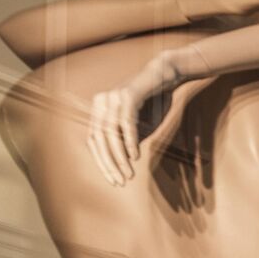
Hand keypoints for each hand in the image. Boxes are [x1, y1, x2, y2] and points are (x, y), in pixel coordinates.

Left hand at [86, 55, 181, 185]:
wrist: (165, 75)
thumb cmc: (153, 102)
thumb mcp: (138, 124)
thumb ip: (127, 139)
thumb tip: (122, 162)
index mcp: (98, 109)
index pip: (93, 141)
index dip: (101, 162)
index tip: (113, 180)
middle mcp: (101, 102)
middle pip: (98, 139)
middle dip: (109, 163)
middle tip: (120, 182)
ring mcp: (112, 97)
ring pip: (111, 133)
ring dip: (119, 157)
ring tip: (129, 173)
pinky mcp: (127, 95)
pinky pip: (126, 123)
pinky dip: (130, 141)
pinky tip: (135, 156)